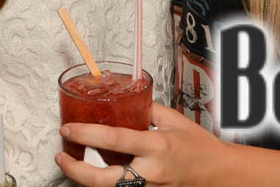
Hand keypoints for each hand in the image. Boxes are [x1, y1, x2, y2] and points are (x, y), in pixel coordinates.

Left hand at [55, 103, 233, 186]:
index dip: (86, 134)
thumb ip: (147, 110)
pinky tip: (99, 170)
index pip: (113, 139)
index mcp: (155, 147)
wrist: (218, 173)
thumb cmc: (200, 147)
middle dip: (75, 170)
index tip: (68, 128)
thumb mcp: (173, 120)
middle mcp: (149, 172)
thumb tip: (126, 101)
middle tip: (61, 157)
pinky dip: (106, 181)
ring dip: (86, 177)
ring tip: (73, 162)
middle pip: (102, 179)